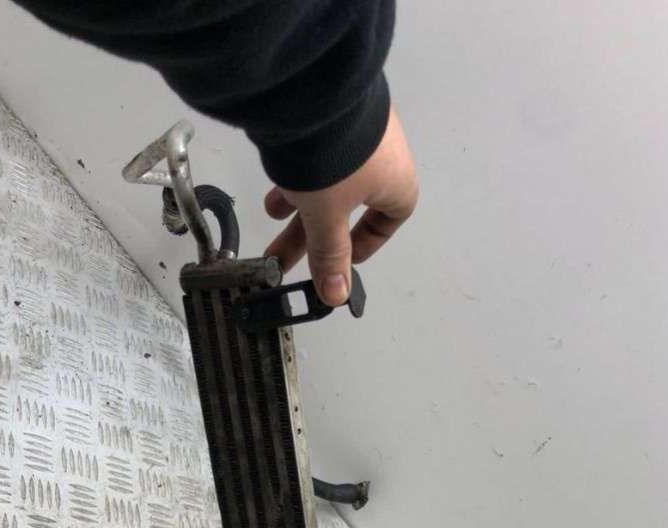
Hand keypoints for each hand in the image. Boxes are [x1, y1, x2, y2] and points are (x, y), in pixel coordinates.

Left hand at [264, 106, 418, 305]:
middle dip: (313, 235)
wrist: (315, 90)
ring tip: (271, 217)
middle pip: (348, 207)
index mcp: (396, 182)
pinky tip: (274, 181)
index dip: (367, 242)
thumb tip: (335, 296)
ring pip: (328, 179)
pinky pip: (318, 152)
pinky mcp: (332, 112)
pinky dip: (297, 172)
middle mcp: (382, 154)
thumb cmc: (335, 164)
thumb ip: (331, 256)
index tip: (340, 259)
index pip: (392, 218)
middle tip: (281, 257)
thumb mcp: (328, 218)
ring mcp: (357, 129)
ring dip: (300, 204)